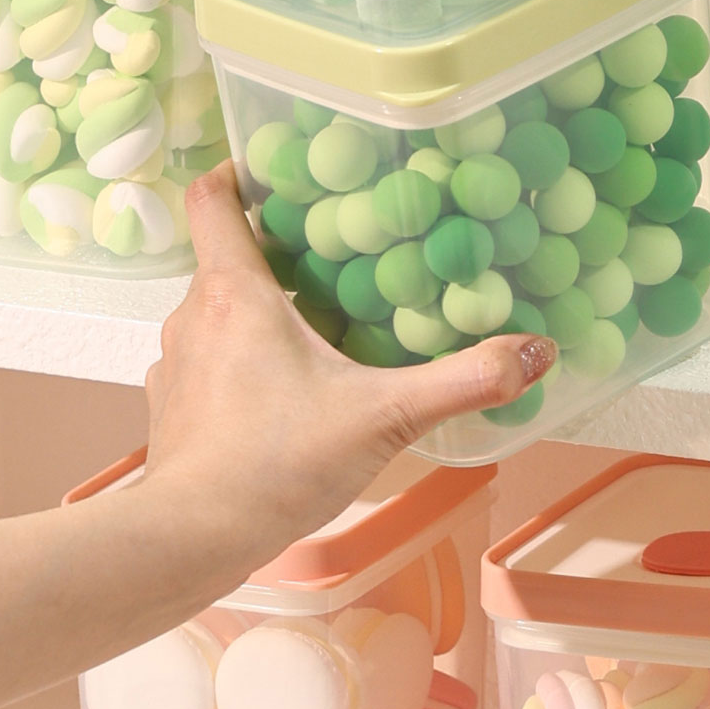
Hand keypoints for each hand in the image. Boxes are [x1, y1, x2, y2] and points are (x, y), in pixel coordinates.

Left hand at [141, 163, 554, 581]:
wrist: (190, 540)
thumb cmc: (273, 465)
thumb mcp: (383, 417)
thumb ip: (462, 381)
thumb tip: (534, 352)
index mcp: (234, 291)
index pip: (213, 197)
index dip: (240, 171)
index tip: (279, 168)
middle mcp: (194, 315)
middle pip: (227, 254)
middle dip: (277, 250)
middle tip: (335, 252)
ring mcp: (178, 363)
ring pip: (218, 311)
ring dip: (260, 310)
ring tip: (317, 323)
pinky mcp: (175, 409)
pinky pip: (209, 361)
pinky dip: (241, 361)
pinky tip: (284, 392)